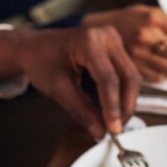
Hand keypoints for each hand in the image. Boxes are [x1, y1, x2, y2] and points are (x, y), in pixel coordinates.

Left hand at [0, 27, 141, 139]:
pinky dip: (123, 93)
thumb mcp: (57, 88)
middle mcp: (106, 35)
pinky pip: (126, 73)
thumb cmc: (40, 61)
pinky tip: (116, 109)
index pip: (108, 79)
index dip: (112, 107)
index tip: (113, 129)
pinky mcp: (116, 47)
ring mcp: (113, 39)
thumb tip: (100, 131)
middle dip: (125, 106)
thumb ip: (81, 110)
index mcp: (89, 40)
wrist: (34, 45)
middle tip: (117, 129)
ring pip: (132, 76)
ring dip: (127, 101)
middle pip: (128, 76)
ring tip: (116, 121)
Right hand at [84, 5, 166, 81]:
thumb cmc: (125, 21)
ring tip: (163, 58)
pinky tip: (151, 65)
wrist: (91, 30)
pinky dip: (161, 75)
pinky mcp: (132, 69)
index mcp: (156, 18)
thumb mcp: (148, 14)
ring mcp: (139, 54)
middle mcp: (149, 35)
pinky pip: (159, 79)